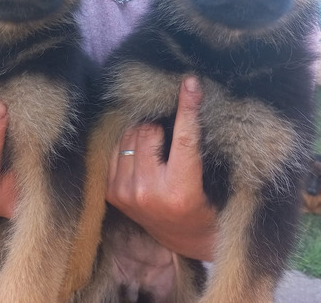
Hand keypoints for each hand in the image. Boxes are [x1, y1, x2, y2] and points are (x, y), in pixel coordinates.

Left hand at [106, 76, 216, 260]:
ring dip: (142, 132)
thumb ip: (197, 144)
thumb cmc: (203, 203)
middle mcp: (148, 192)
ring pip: (129, 136)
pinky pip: (114, 148)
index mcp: (180, 189)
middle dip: (159, 125)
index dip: (187, 106)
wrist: (182, 238)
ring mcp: (125, 193)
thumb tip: (190, 95)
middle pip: (148, 130)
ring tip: (154, 146)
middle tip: (167, 135)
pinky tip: (138, 151)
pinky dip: (127, 142)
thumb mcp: (209, 178)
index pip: (183, 137)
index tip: (190, 82)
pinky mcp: (111, 193)